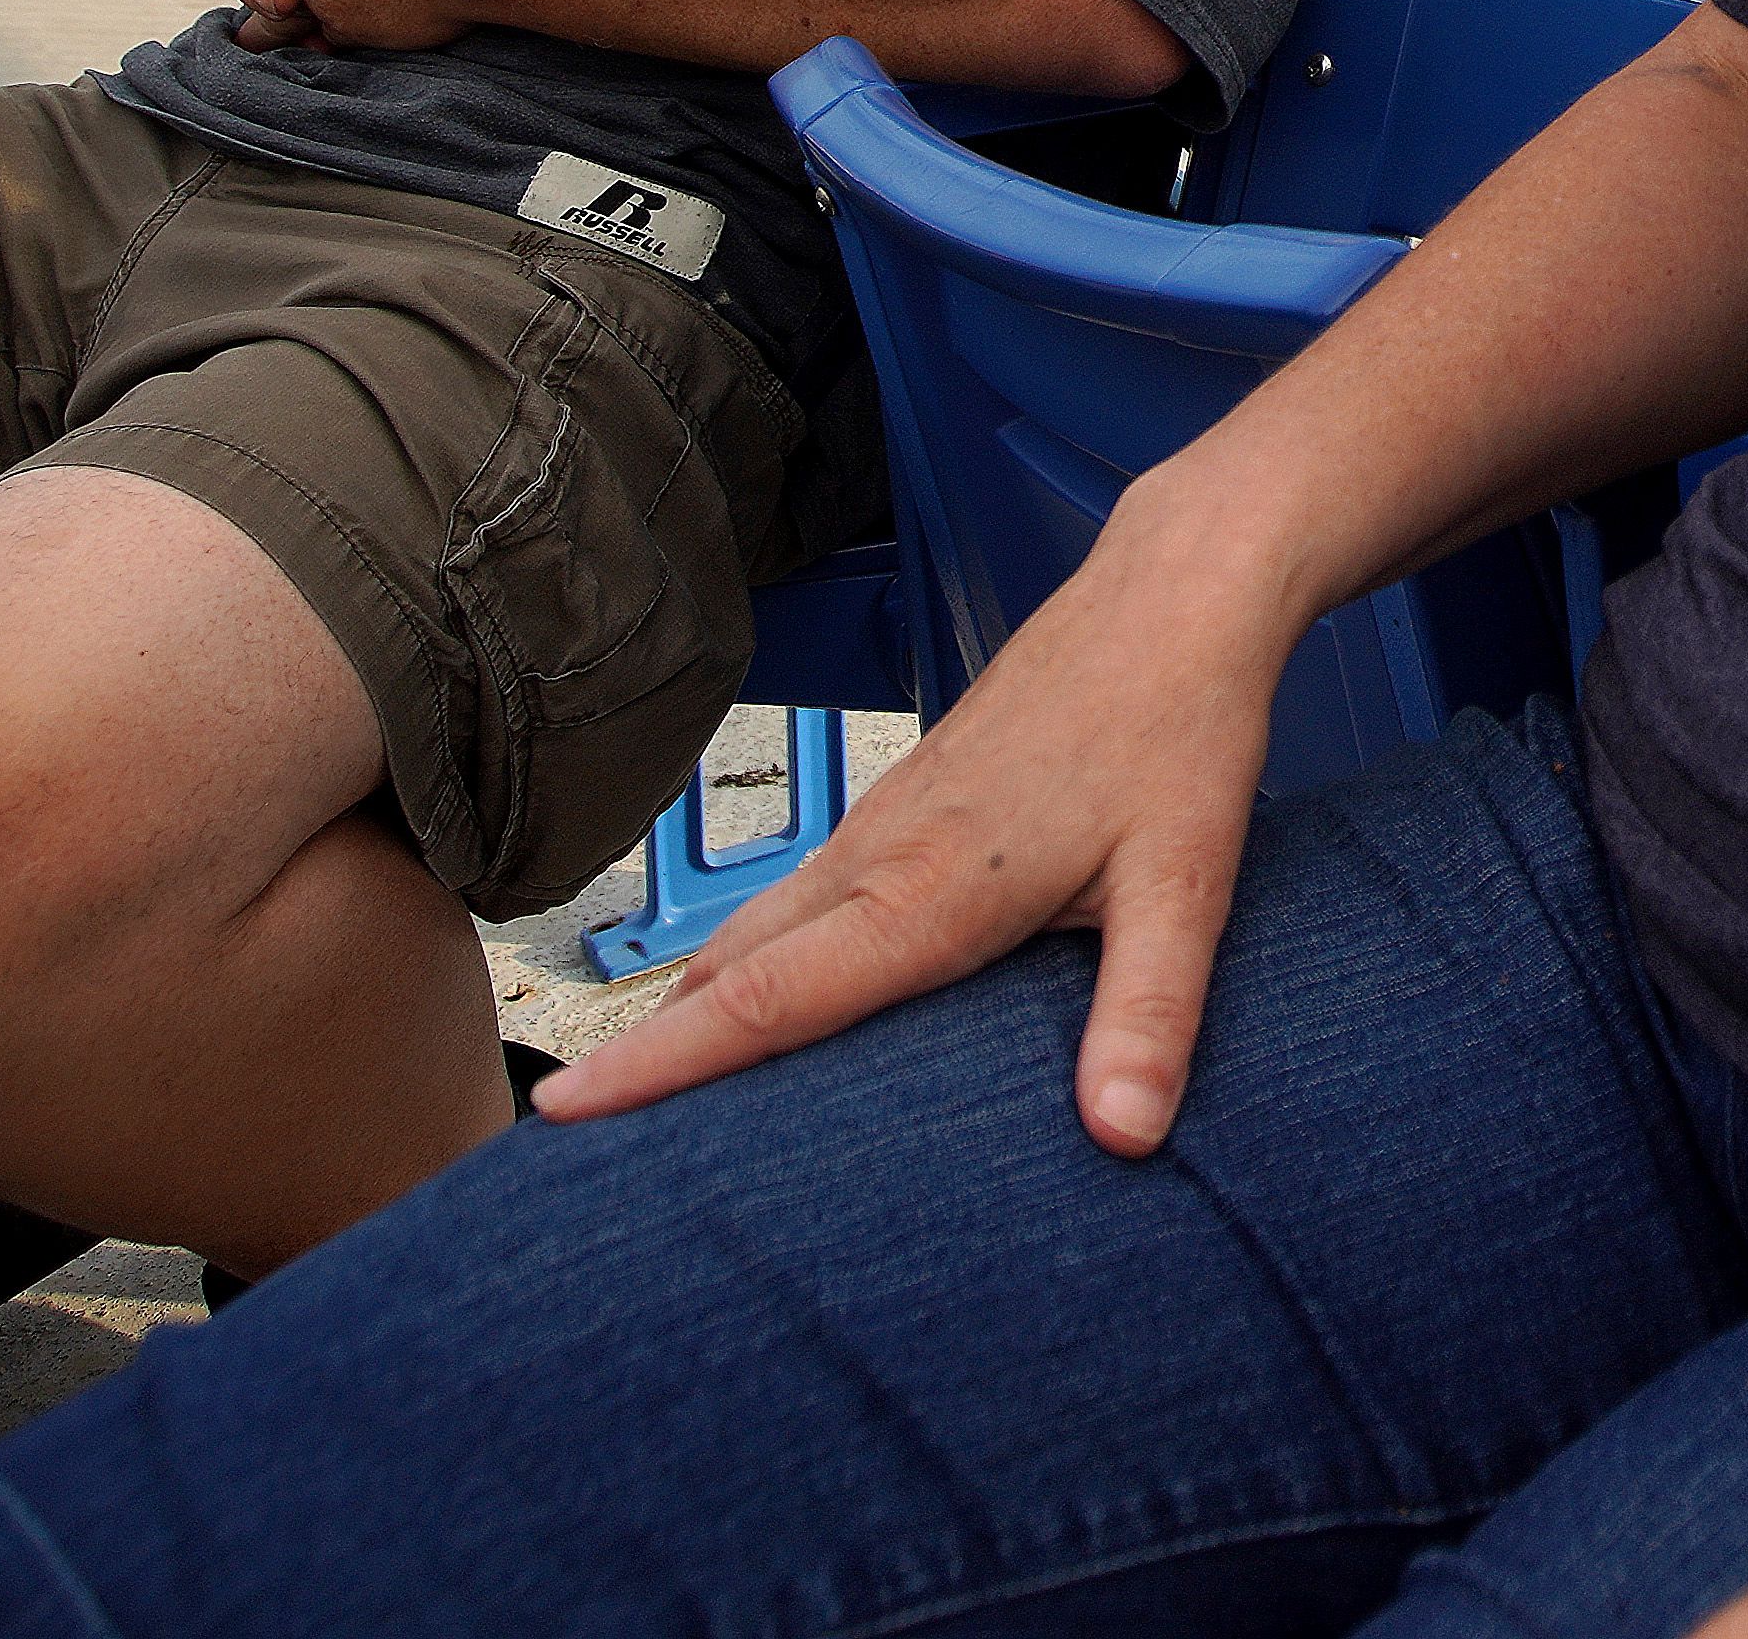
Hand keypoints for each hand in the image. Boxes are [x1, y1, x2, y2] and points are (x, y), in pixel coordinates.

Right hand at [540, 476, 1310, 1151]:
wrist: (1171, 597)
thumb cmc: (1178, 732)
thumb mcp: (1188, 881)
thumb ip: (1151, 1012)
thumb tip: (1126, 1133)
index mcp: (933, 888)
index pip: (771, 997)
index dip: (663, 1062)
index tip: (564, 1110)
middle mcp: (883, 856)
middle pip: (732, 973)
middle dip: (642, 1058)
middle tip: (560, 1151)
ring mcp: (884, 826)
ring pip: (754, 932)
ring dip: (688, 1012)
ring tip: (625, 1101)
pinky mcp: (901, 809)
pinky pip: (794, 901)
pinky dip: (744, 962)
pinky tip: (743, 1005)